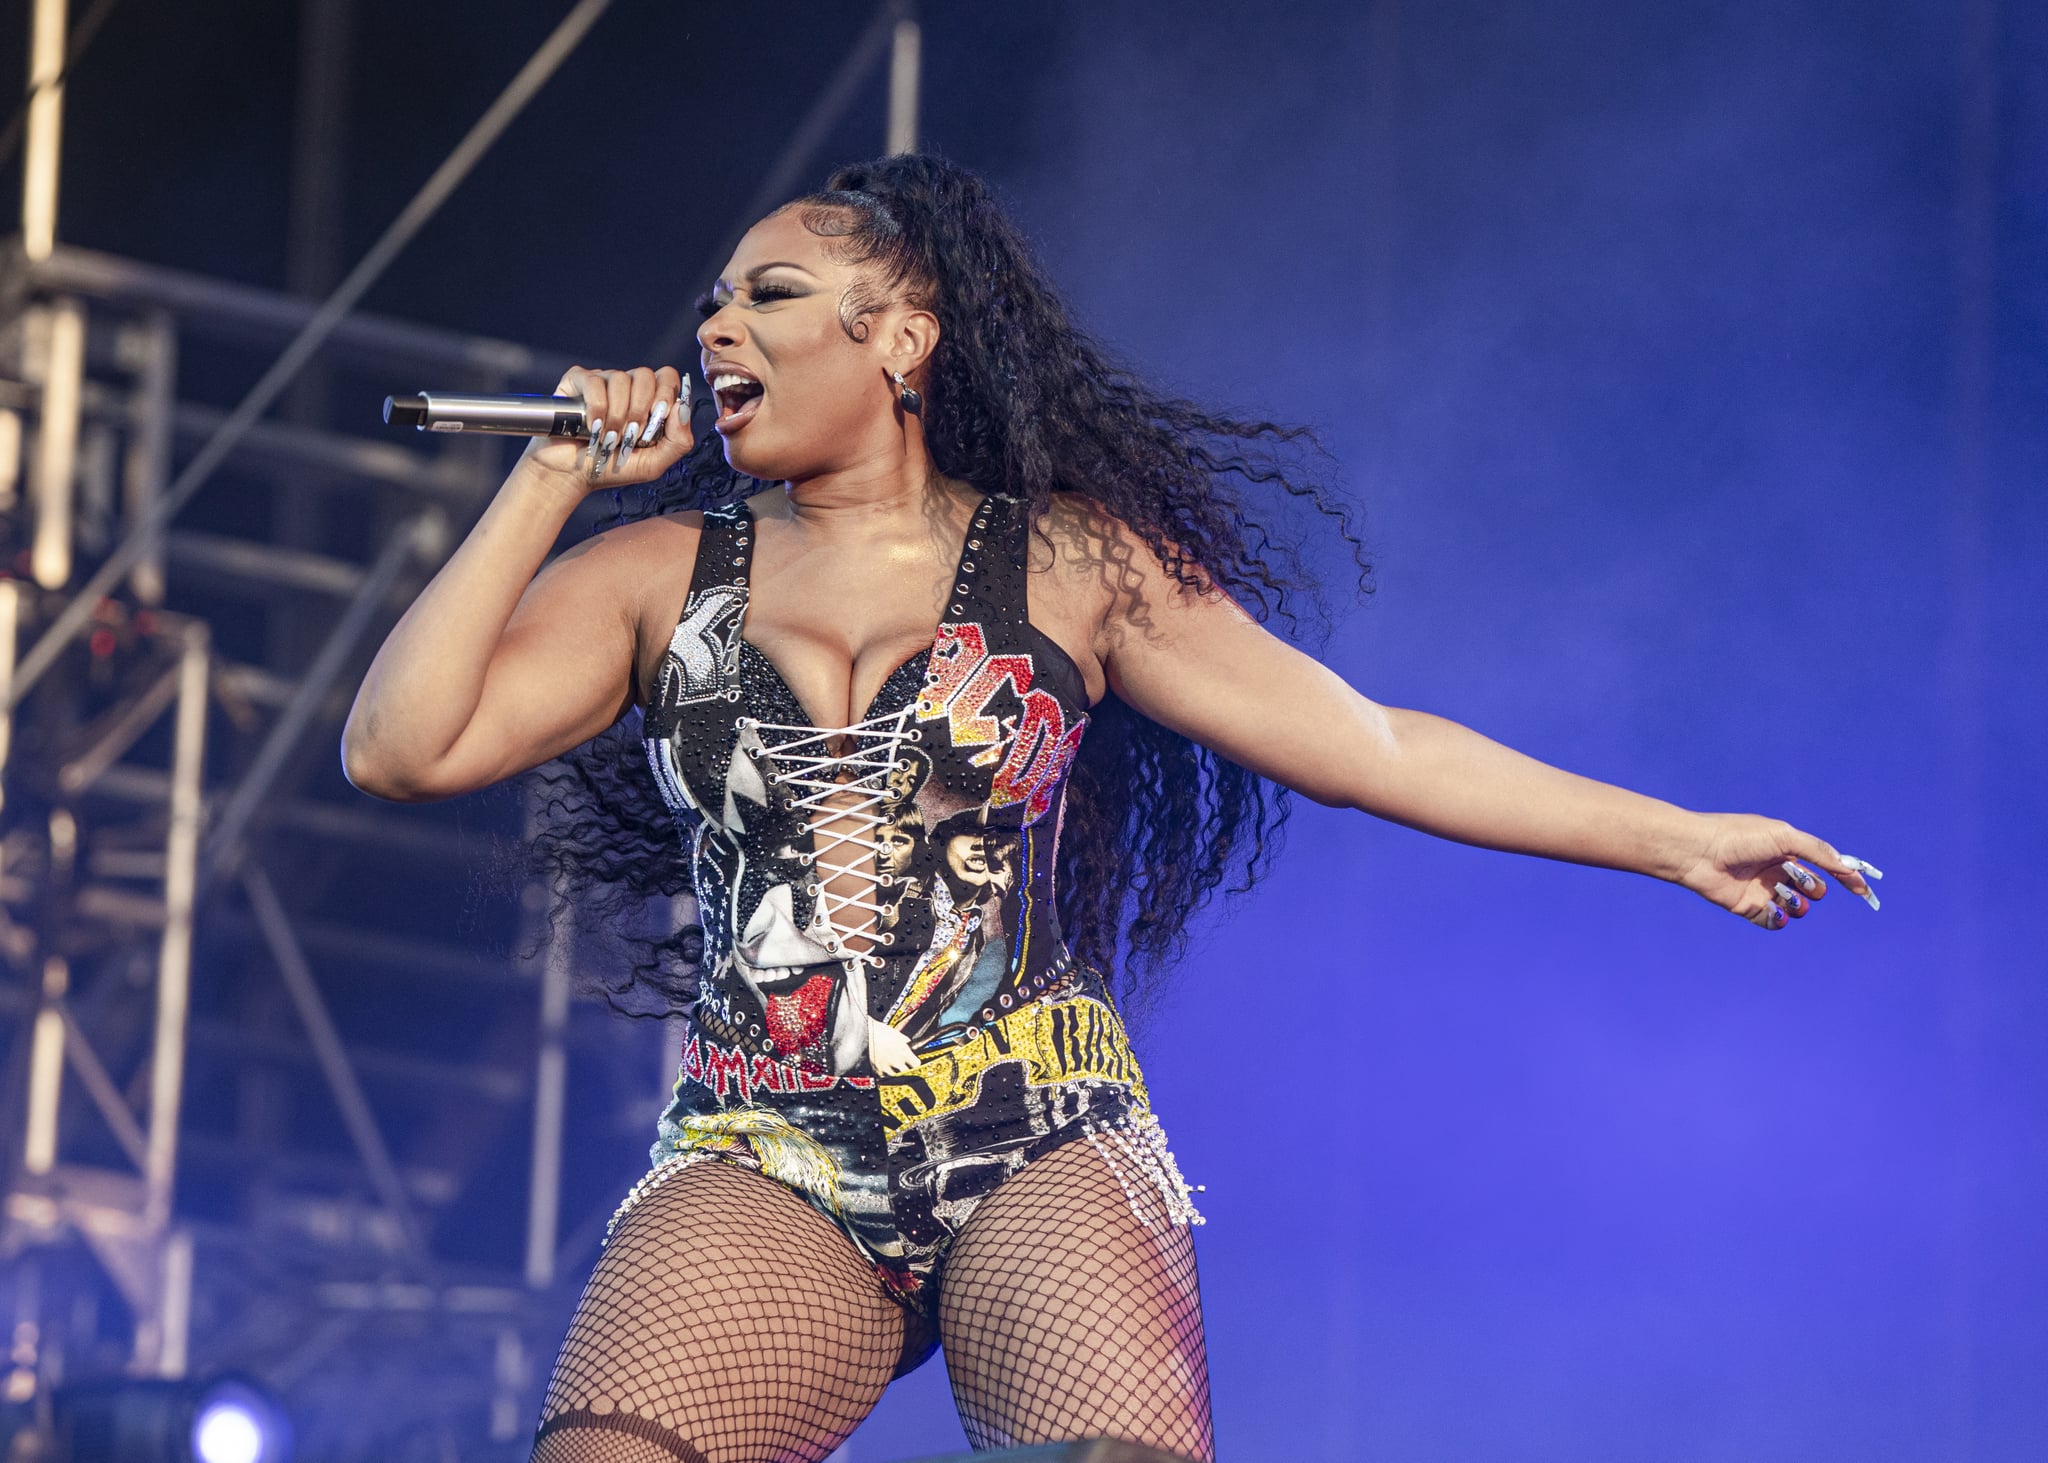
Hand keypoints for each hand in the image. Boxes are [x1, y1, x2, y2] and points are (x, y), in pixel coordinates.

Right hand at [521, 365, 694, 490]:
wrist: (572, 476)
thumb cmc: (612, 468)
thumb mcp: (654, 464)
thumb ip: (679, 441)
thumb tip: (682, 408)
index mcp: (649, 400)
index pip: (668, 377)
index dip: (666, 395)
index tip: (656, 421)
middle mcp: (628, 387)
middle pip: (646, 375)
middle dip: (640, 409)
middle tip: (630, 434)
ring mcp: (603, 381)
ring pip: (620, 378)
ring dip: (617, 415)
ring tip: (609, 437)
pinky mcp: (578, 381)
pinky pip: (594, 381)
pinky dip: (597, 408)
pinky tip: (592, 427)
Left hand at [1678, 813, 1881, 929]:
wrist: (1699, 853)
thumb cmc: (1738, 837)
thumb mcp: (1783, 836)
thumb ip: (1817, 851)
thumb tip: (1847, 867)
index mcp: (1788, 849)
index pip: (1825, 865)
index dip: (1845, 877)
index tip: (1862, 890)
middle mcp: (1778, 870)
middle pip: (1814, 888)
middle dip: (1815, 888)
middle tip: (1797, 879)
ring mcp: (1764, 890)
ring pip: (1798, 907)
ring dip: (1798, 904)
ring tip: (1782, 894)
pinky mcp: (1749, 908)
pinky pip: (1775, 922)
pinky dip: (1779, 919)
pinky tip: (1771, 909)